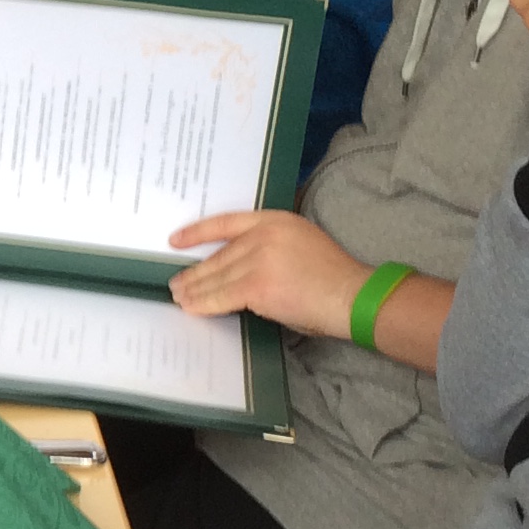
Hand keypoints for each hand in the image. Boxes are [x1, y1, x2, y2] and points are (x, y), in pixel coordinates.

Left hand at [167, 209, 362, 336]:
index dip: (198, 231)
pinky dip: (204, 304)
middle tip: (176, 282)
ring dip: (194, 290)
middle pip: (219, 255)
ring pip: (216, 277)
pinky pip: (221, 296)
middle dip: (195, 272)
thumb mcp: (301, 243)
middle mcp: (264, 234)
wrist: (352, 295)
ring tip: (179, 297)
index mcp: (276, 220)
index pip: (226, 222)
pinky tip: (192, 308)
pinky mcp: (255, 284)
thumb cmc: (333, 278)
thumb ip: (269, 247)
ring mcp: (258, 258)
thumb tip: (237, 266)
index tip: (176, 239)